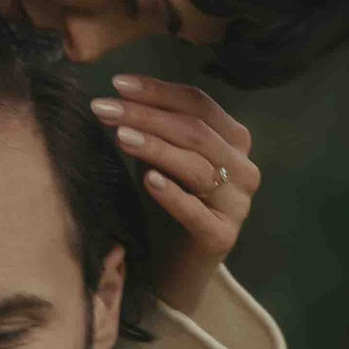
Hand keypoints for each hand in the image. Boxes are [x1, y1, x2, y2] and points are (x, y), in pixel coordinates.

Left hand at [89, 78, 259, 313]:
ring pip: (197, 166)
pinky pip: (196, 211)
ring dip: (156, 148)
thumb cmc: (166, 203)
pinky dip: (172, 194)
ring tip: (120, 136)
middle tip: (105, 108)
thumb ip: (151, 129)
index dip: (158, 91)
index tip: (118, 84)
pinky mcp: (222, 236)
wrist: (173, 265)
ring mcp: (237, 204)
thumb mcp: (160, 158)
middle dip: (146, 115)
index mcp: (234, 140)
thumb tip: (117, 96)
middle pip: (196, 131)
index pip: (199, 104)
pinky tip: (148, 180)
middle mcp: (244, 168)